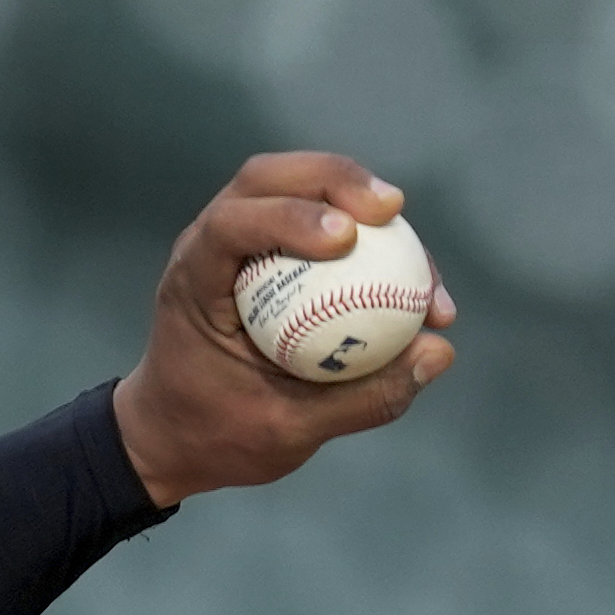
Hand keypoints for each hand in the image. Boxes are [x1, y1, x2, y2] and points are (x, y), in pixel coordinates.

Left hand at [109, 152, 458, 506]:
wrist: (176, 436)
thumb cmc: (218, 435)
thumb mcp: (288, 434)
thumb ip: (362, 398)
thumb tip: (438, 353)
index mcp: (192, 284)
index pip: (229, 225)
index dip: (289, 217)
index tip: (348, 238)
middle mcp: (206, 247)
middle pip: (267, 178)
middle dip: (334, 180)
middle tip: (392, 209)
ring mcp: (236, 242)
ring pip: (296, 186)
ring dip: (357, 198)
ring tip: (411, 244)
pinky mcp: (266, 251)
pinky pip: (318, 221)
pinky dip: (365, 236)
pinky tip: (411, 275)